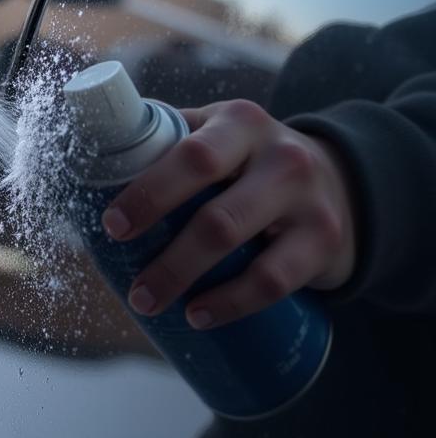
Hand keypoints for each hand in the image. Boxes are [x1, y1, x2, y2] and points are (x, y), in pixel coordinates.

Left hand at [101, 99, 355, 329]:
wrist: (345, 183)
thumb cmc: (253, 161)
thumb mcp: (220, 135)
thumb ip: (169, 141)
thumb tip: (93, 164)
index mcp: (238, 122)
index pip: (189, 155)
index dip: (148, 193)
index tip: (112, 226)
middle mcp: (278, 155)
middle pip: (212, 208)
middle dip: (164, 252)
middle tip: (131, 284)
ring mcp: (306, 198)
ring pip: (236, 242)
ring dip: (184, 279)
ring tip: (148, 302)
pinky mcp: (325, 240)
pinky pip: (274, 280)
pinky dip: (231, 303)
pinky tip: (199, 316)